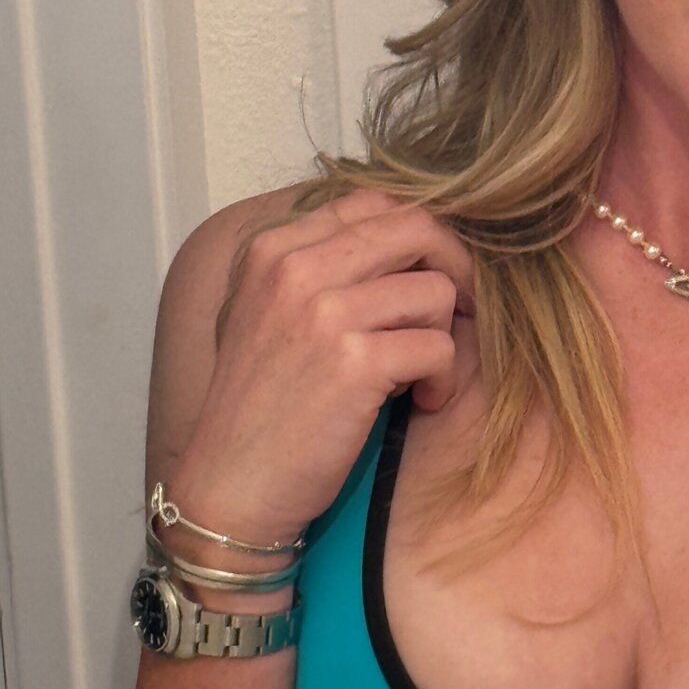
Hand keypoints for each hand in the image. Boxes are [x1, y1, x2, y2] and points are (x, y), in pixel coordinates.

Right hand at [174, 188, 477, 544]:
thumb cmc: (263, 405)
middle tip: (458, 315)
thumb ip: (323, 268)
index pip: (374, 203)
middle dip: (455, 270)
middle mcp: (294, 268)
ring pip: (436, 290)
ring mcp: (323, 312)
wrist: (231, 485)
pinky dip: (443, 378)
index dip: (420, 238)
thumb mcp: (269, 313)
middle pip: (416, 229)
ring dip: (443, 337)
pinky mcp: (353, 363)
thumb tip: (413, 239)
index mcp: (273, 248)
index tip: (431, 276)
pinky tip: (420, 400)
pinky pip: (439, 347)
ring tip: (418, 374)